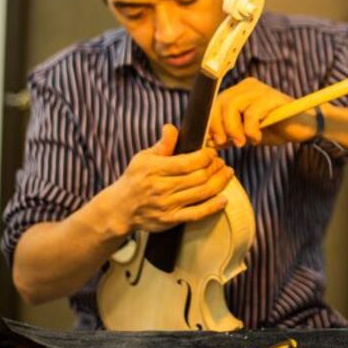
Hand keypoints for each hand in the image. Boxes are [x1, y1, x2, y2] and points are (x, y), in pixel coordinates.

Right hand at [107, 124, 233, 233]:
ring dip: (219, 182)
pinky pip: (196, 214)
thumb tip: (171, 127)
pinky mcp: (170, 220)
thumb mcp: (143, 157)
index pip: (187, 162)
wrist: (120, 209)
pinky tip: (224, 199)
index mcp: (155, 169)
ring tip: (227, 173)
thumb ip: (162, 145)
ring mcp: (167, 206)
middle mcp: (161, 188)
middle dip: (215, 168)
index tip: (212, 152)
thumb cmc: (135, 179)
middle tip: (221, 162)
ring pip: (201, 193)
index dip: (205, 156)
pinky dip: (213, 207)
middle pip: (198, 177)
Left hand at [210, 77, 317, 147]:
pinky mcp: (273, 98)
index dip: (211, 123)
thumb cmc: (275, 130)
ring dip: (234, 129)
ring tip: (243, 142)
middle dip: (220, 126)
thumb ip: (229, 135)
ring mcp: (261, 90)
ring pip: (233, 106)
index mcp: (240, 91)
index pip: (215, 102)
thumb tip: (208, 142)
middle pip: (222, 102)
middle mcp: (248, 86)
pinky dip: (250, 130)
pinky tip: (257, 138)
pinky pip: (252, 113)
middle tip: (228, 143)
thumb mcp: (246, 134)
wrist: (303, 129)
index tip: (215, 141)